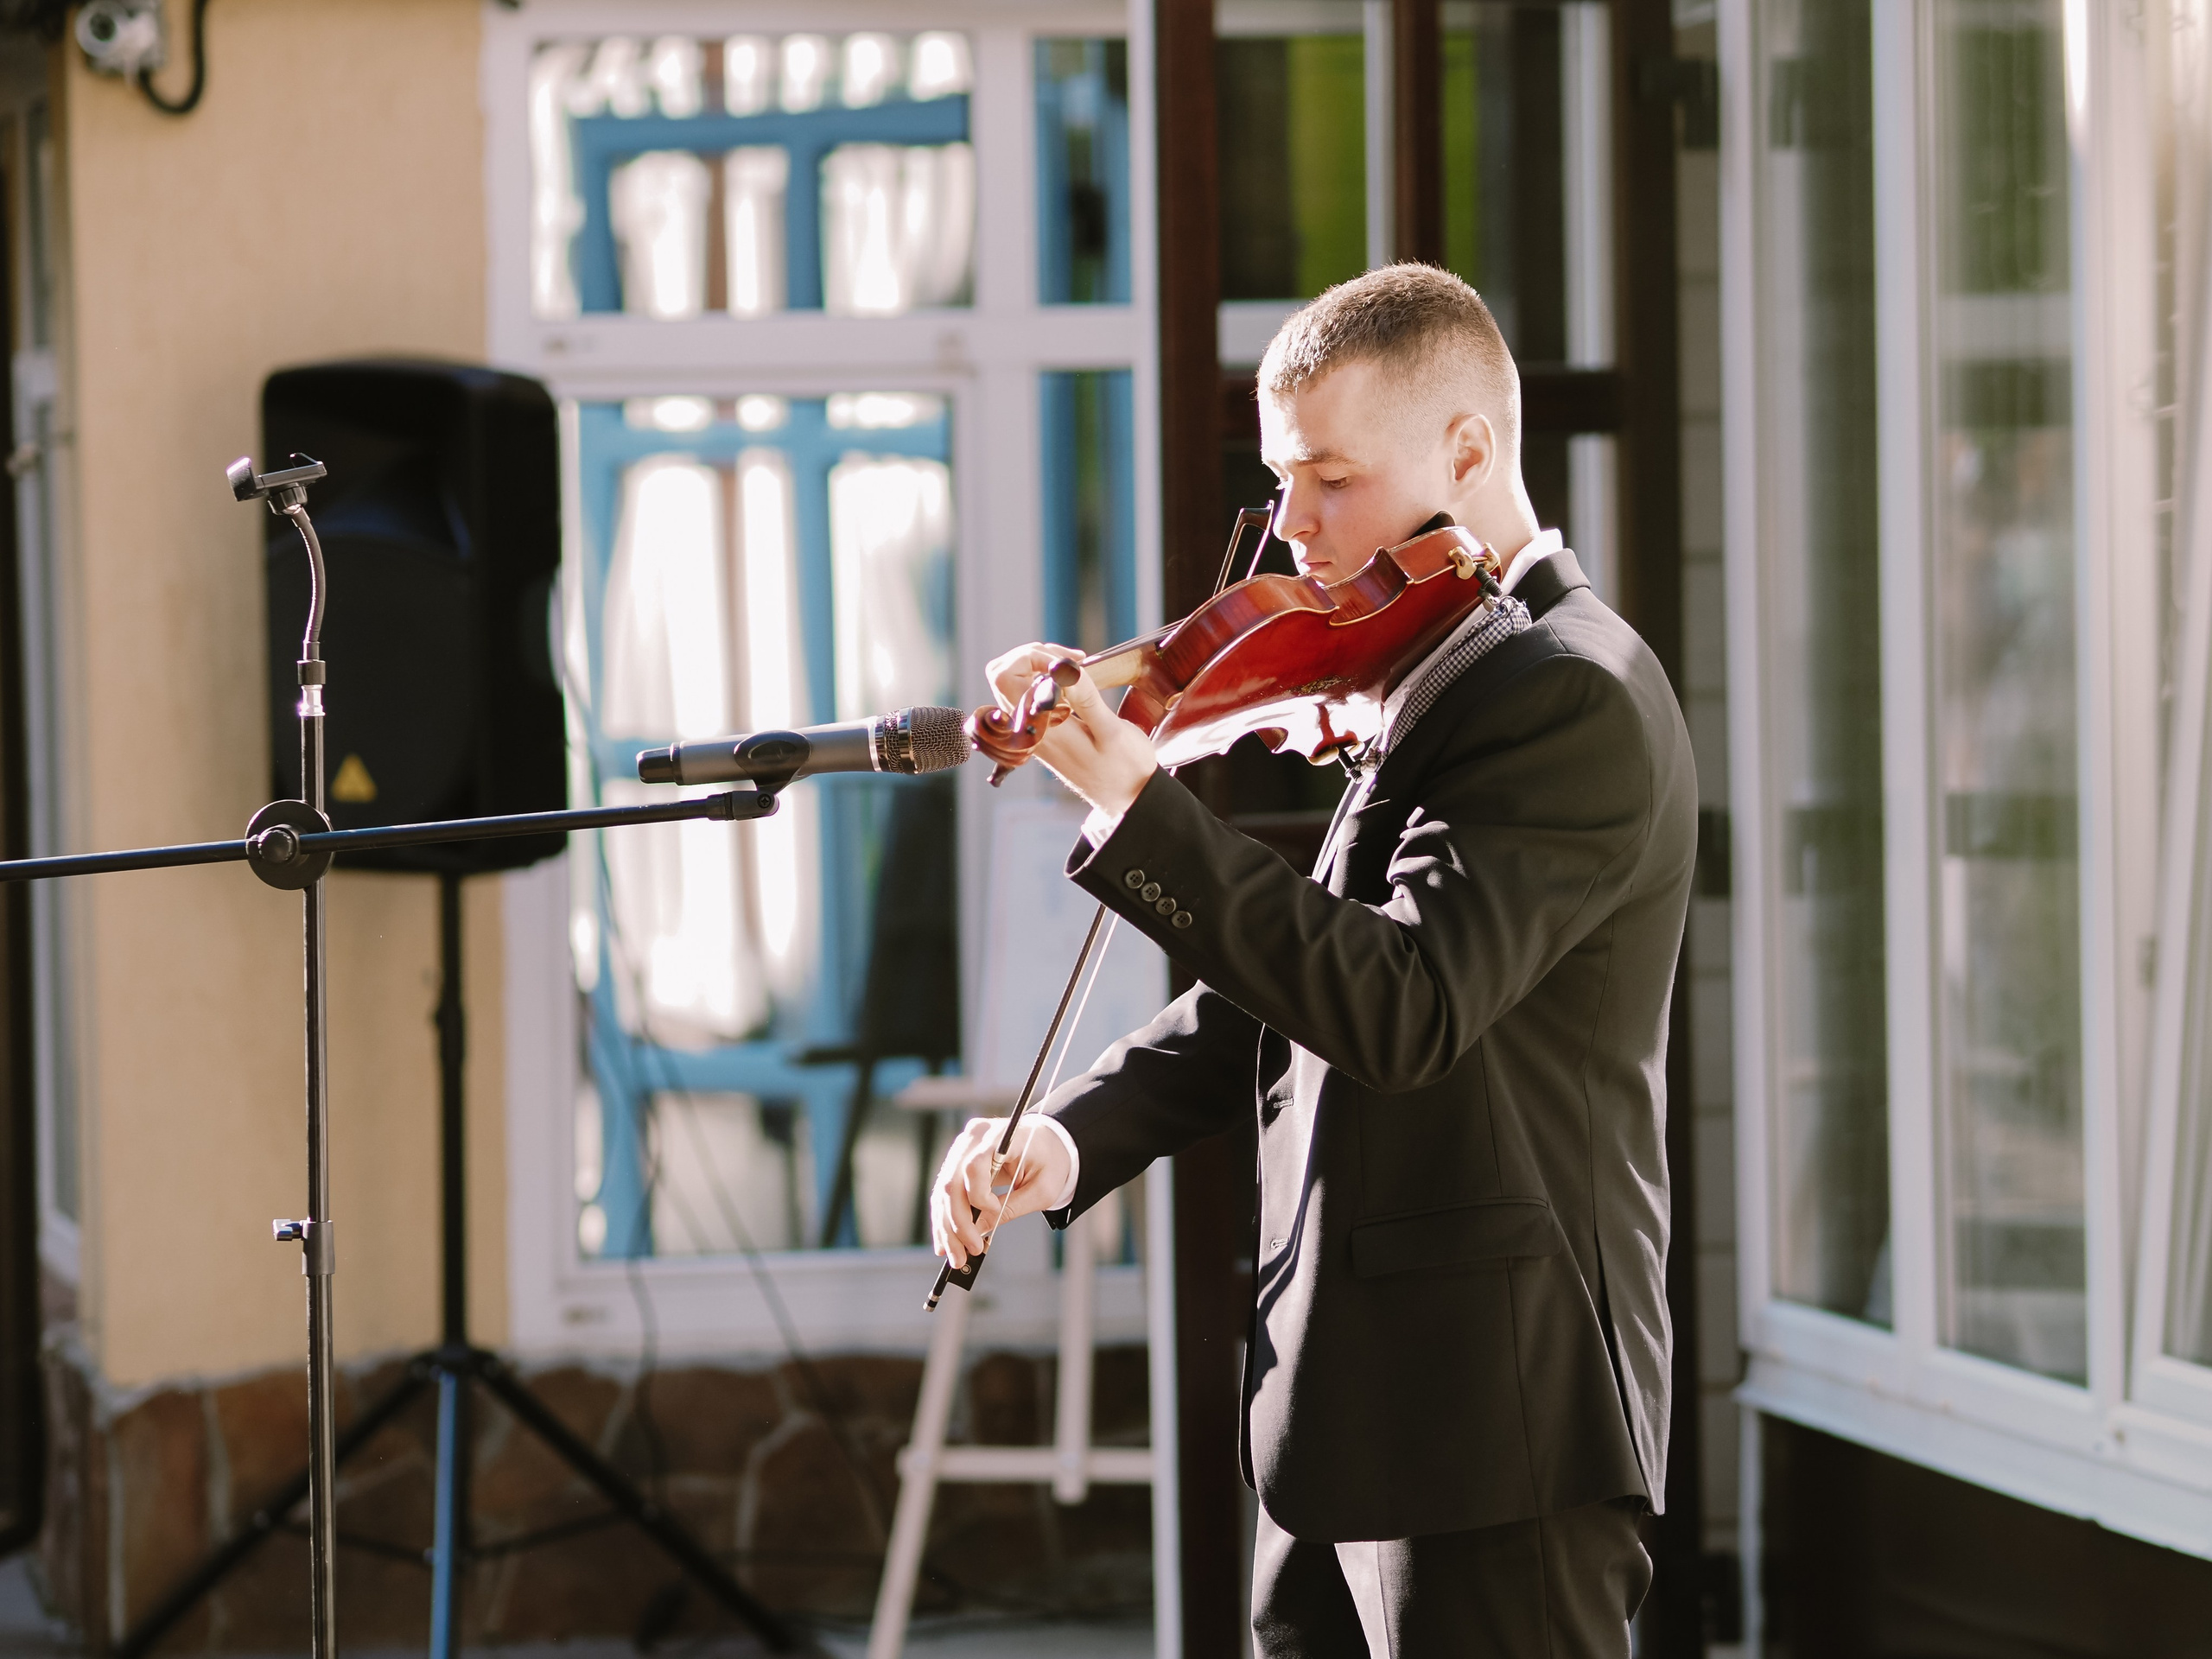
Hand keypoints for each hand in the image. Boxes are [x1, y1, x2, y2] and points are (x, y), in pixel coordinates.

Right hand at [929, 1115, 1072, 1267]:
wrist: (1049, 1146)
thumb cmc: (1049, 1162)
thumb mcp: (1041, 1190)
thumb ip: (1010, 1208)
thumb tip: (978, 1230)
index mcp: (1000, 1136)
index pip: (973, 1166)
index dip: (978, 1195)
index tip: (995, 1212)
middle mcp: (974, 1138)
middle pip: (953, 1183)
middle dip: (957, 1224)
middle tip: (968, 1252)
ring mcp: (963, 1149)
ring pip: (944, 1193)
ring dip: (946, 1228)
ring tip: (956, 1256)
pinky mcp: (958, 1163)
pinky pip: (946, 1194)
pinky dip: (945, 1219)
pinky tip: (946, 1241)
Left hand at [986, 643, 1158, 817]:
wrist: (1127, 795)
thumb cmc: (1124, 767)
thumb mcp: (1112, 731)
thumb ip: (1085, 698)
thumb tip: (1063, 669)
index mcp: (1041, 728)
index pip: (1006, 677)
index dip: (1032, 656)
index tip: (1070, 663)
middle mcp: (1030, 729)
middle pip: (1002, 674)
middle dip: (1033, 655)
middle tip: (1072, 661)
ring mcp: (1033, 729)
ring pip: (1014, 682)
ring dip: (1040, 664)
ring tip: (1076, 668)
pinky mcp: (1042, 729)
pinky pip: (1029, 693)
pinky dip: (1046, 678)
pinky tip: (1074, 681)